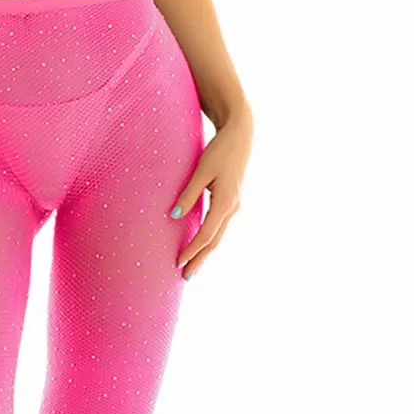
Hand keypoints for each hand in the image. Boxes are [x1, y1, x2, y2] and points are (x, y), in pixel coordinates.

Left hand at [171, 108, 252, 279]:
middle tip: (186, 277)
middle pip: (214, 241)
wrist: (240, 136)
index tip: (178, 263)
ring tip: (192, 266)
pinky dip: (210, 238)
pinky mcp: (231, 200)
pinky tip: (201, 243)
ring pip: (218, 235)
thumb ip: (188, 194)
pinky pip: (219, 225)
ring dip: (205, 251)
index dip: (192, 250)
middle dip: (200, 259)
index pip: (206, 234)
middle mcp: (232, 208)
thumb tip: (173, 216)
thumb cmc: (219, 151)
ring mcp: (234, 205)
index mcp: (226, 202)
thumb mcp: (201, 170)